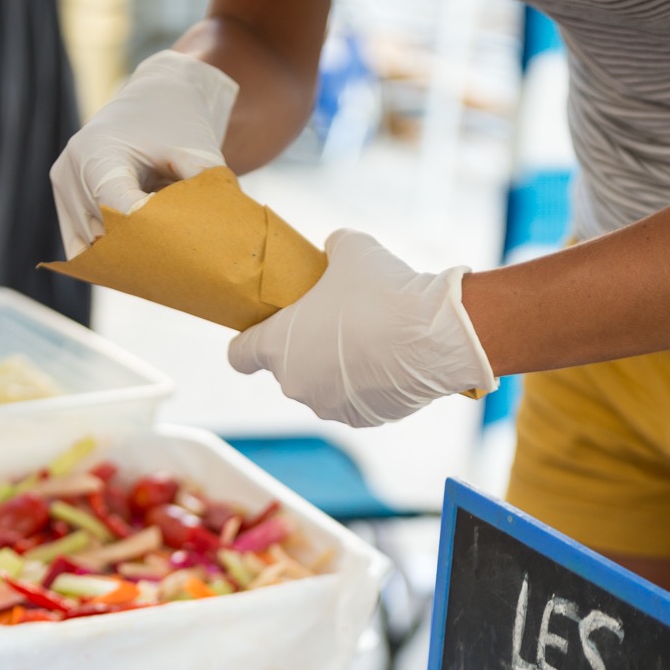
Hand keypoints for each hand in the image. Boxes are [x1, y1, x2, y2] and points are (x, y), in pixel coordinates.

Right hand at [50, 50, 238, 257]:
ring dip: (124, 255)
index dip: (149, 238)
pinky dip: (109, 254)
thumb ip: (202, 191)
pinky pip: (81, 245)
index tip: (180, 254)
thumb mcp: (197, 151)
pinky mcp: (65, 201)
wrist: (155, 97)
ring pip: (92, 247)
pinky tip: (138, 257)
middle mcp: (71, 170)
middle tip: (177, 269)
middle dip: (139, 253)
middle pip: (103, 235)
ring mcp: (63, 187)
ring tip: (159, 257)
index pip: (119, 214)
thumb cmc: (178, 122)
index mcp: (97, 152)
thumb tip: (219, 235)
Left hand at [228, 229, 496, 426]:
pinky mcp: (362, 420)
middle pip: (288, 367)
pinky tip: (390, 359)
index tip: (260, 332)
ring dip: (337, 367)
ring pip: (324, 385)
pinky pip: (356, 399)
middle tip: (335, 320)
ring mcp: (329, 406)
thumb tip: (334, 251)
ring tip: (370, 338)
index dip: (246, 342)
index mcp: (277, 346)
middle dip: (306, 347)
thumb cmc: (381, 292)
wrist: (431, 336)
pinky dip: (367, 384)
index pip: (239, 355)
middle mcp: (296, 385)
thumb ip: (330, 251)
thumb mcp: (350, 250)